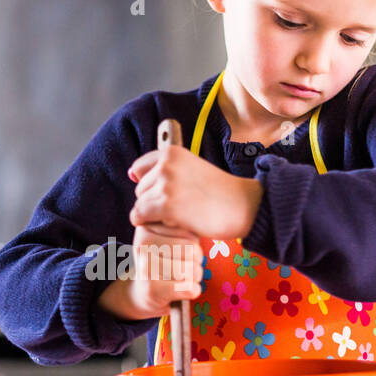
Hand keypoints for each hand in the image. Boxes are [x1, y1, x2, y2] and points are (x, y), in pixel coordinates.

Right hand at [96, 224, 202, 320]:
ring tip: (185, 277)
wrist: (143, 291)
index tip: (182, 249)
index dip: (194, 243)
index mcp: (147, 225)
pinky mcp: (151, 289)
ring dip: (196, 276)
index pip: (189, 232)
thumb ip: (183, 224)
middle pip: (192, 250)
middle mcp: (142, 243)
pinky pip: (189, 288)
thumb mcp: (170, 236)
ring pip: (192, 270)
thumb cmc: (164, 260)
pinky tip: (185, 289)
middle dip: (197, 261)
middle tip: (186, 265)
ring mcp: (144, 266)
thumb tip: (202, 221)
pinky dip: (194, 290)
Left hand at [127, 144, 262, 239]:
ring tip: (182, 214)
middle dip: (155, 201)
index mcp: (173, 152)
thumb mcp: (192, 169)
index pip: (140, 168)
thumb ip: (166, 170)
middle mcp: (166, 164)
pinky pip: (140, 216)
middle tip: (183, 206)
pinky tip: (175, 223)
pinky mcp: (166, 205)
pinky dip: (152, 223)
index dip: (152, 185)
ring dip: (155, 215)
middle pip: (140, 189)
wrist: (244, 205)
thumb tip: (131, 173)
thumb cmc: (221, 193)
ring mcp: (166, 184)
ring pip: (139, 204)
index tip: (170, 193)